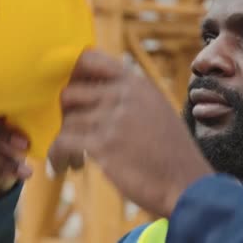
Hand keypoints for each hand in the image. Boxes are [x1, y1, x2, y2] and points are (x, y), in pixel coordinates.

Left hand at [48, 50, 213, 216]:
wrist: (187, 183)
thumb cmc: (173, 154)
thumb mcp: (158, 112)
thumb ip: (131, 99)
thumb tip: (100, 97)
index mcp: (138, 84)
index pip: (91, 59)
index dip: (73, 76)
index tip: (73, 98)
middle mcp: (124, 95)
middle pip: (71, 92)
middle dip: (65, 116)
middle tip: (71, 134)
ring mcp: (113, 118)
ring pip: (67, 121)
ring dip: (64, 143)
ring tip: (75, 160)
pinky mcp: (104, 145)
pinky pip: (62, 143)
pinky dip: (56, 156)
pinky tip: (62, 167)